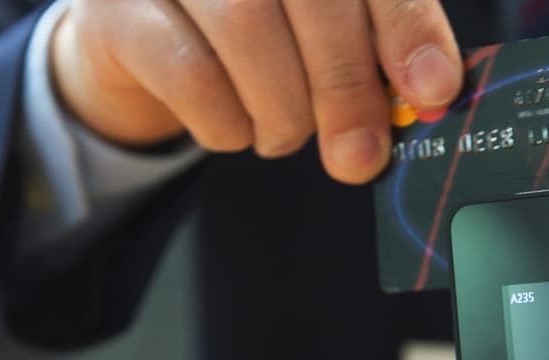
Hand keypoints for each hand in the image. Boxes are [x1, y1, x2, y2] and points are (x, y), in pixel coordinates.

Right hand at [50, 0, 462, 183]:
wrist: (146, 36)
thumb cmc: (255, 32)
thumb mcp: (323, 34)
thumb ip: (374, 52)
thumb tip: (429, 95)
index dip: (406, 27)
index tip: (433, 91)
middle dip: (347, 90)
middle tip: (359, 156)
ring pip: (248, 33)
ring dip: (282, 113)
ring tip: (285, 135)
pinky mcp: (115, 7)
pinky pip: (190, 75)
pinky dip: (227, 124)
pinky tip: (235, 131)